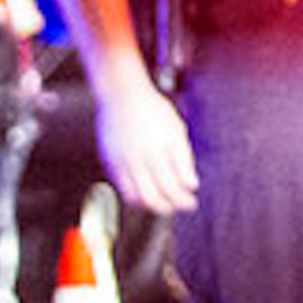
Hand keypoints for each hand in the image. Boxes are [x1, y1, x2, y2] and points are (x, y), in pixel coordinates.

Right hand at [95, 76, 199, 214]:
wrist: (121, 96)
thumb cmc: (153, 111)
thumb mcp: (176, 130)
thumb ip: (183, 160)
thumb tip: (191, 185)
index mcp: (158, 150)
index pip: (173, 186)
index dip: (183, 199)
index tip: (192, 203)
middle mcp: (138, 159)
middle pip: (155, 196)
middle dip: (172, 206)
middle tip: (183, 206)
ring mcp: (122, 162)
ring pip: (138, 198)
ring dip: (154, 207)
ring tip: (167, 205)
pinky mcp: (111, 164)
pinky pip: (124, 190)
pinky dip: (137, 199)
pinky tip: (148, 197)